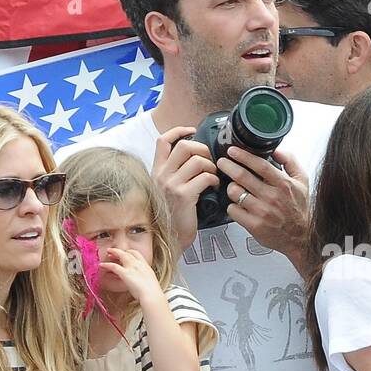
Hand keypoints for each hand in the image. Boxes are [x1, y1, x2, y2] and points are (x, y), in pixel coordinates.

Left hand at [100, 247, 163, 308]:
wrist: (151, 295)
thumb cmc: (152, 292)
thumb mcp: (150, 281)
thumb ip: (144, 278)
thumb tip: (141, 281)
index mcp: (145, 266)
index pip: (136, 254)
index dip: (129, 252)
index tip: (125, 253)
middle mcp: (138, 264)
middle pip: (128, 252)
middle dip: (120, 251)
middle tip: (113, 251)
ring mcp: (132, 268)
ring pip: (121, 255)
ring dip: (113, 252)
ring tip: (108, 252)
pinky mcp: (125, 273)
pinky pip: (113, 266)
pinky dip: (106, 265)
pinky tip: (102, 265)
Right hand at [151, 125, 218, 251]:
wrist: (170, 239)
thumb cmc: (174, 216)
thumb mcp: (169, 190)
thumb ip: (176, 174)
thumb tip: (196, 158)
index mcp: (156, 171)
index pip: (163, 141)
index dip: (179, 130)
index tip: (192, 130)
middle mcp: (161, 175)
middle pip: (184, 146)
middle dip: (202, 149)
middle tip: (210, 160)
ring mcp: (171, 185)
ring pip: (196, 160)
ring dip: (211, 165)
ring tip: (213, 175)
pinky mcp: (183, 195)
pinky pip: (204, 177)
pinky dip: (213, 179)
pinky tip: (214, 186)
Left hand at [219, 146, 309, 261]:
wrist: (300, 237)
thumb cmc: (299, 209)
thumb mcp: (302, 181)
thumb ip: (290, 162)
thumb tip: (276, 150)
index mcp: (284, 184)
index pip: (260, 165)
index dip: (243, 156)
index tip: (233, 151)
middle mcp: (272, 197)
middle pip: (242, 176)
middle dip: (228, 166)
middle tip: (222, 162)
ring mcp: (262, 212)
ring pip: (235, 193)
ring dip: (231, 187)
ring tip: (234, 187)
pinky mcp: (254, 225)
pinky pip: (233, 210)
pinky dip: (232, 206)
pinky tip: (238, 205)